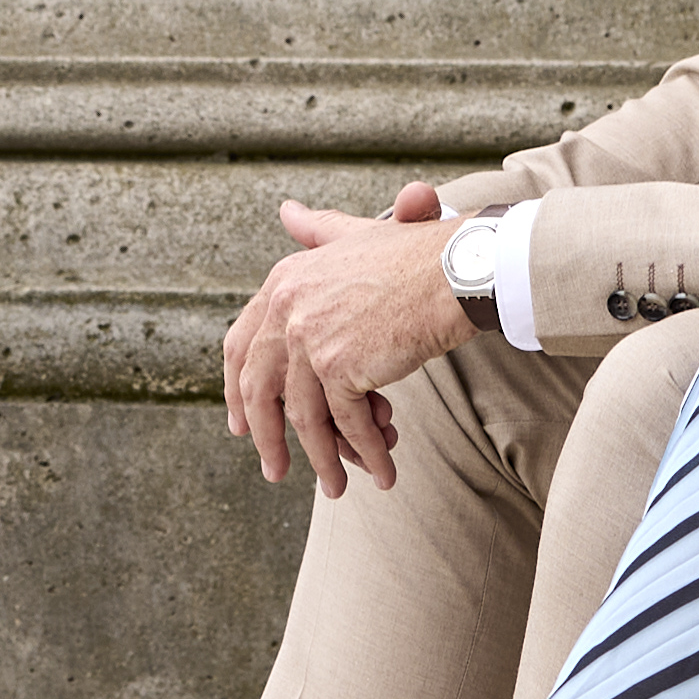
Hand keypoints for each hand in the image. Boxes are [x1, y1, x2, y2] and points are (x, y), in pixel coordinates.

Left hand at [222, 182, 466, 490]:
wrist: (459, 268)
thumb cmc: (418, 253)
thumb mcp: (356, 235)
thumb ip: (318, 231)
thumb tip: (287, 211)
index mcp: (283, 280)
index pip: (242, 347)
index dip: (238, 392)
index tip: (242, 425)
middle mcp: (287, 307)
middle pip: (260, 389)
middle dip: (266, 437)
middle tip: (274, 470)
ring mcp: (310, 337)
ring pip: (305, 417)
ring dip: (324, 459)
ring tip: (336, 487)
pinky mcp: (341, 365)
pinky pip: (347, 423)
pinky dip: (367, 452)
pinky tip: (384, 473)